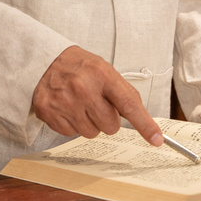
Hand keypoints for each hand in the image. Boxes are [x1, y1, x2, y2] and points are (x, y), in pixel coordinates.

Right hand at [32, 46, 162, 145]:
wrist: (44, 60)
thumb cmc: (80, 67)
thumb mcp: (105, 70)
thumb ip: (123, 93)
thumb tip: (142, 119)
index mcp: (102, 75)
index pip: (129, 104)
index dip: (145, 125)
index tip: (157, 139)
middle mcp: (83, 89)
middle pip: (110, 126)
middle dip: (108, 119)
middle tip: (97, 104)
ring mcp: (65, 102)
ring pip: (91, 133)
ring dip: (89, 123)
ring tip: (80, 104)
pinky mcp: (49, 112)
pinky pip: (71, 133)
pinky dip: (72, 124)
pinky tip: (67, 108)